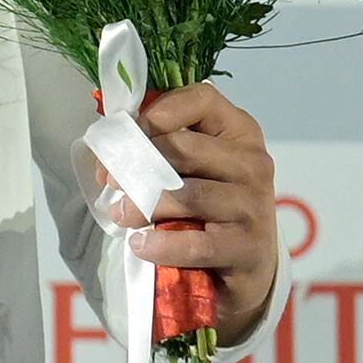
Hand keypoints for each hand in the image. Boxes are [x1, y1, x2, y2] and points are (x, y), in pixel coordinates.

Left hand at [102, 82, 279, 337]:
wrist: (247, 264)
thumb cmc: (208, 205)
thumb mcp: (191, 168)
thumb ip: (161, 146)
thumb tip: (108, 139)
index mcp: (238, 132)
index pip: (202, 99)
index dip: (157, 111)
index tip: (125, 133)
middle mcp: (252, 162)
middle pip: (184, 149)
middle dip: (136, 163)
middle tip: (109, 181)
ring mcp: (253, 205)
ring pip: (187, 195)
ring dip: (143, 206)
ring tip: (120, 216)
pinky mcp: (248, 247)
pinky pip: (196, 243)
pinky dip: (161, 245)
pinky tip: (140, 245)